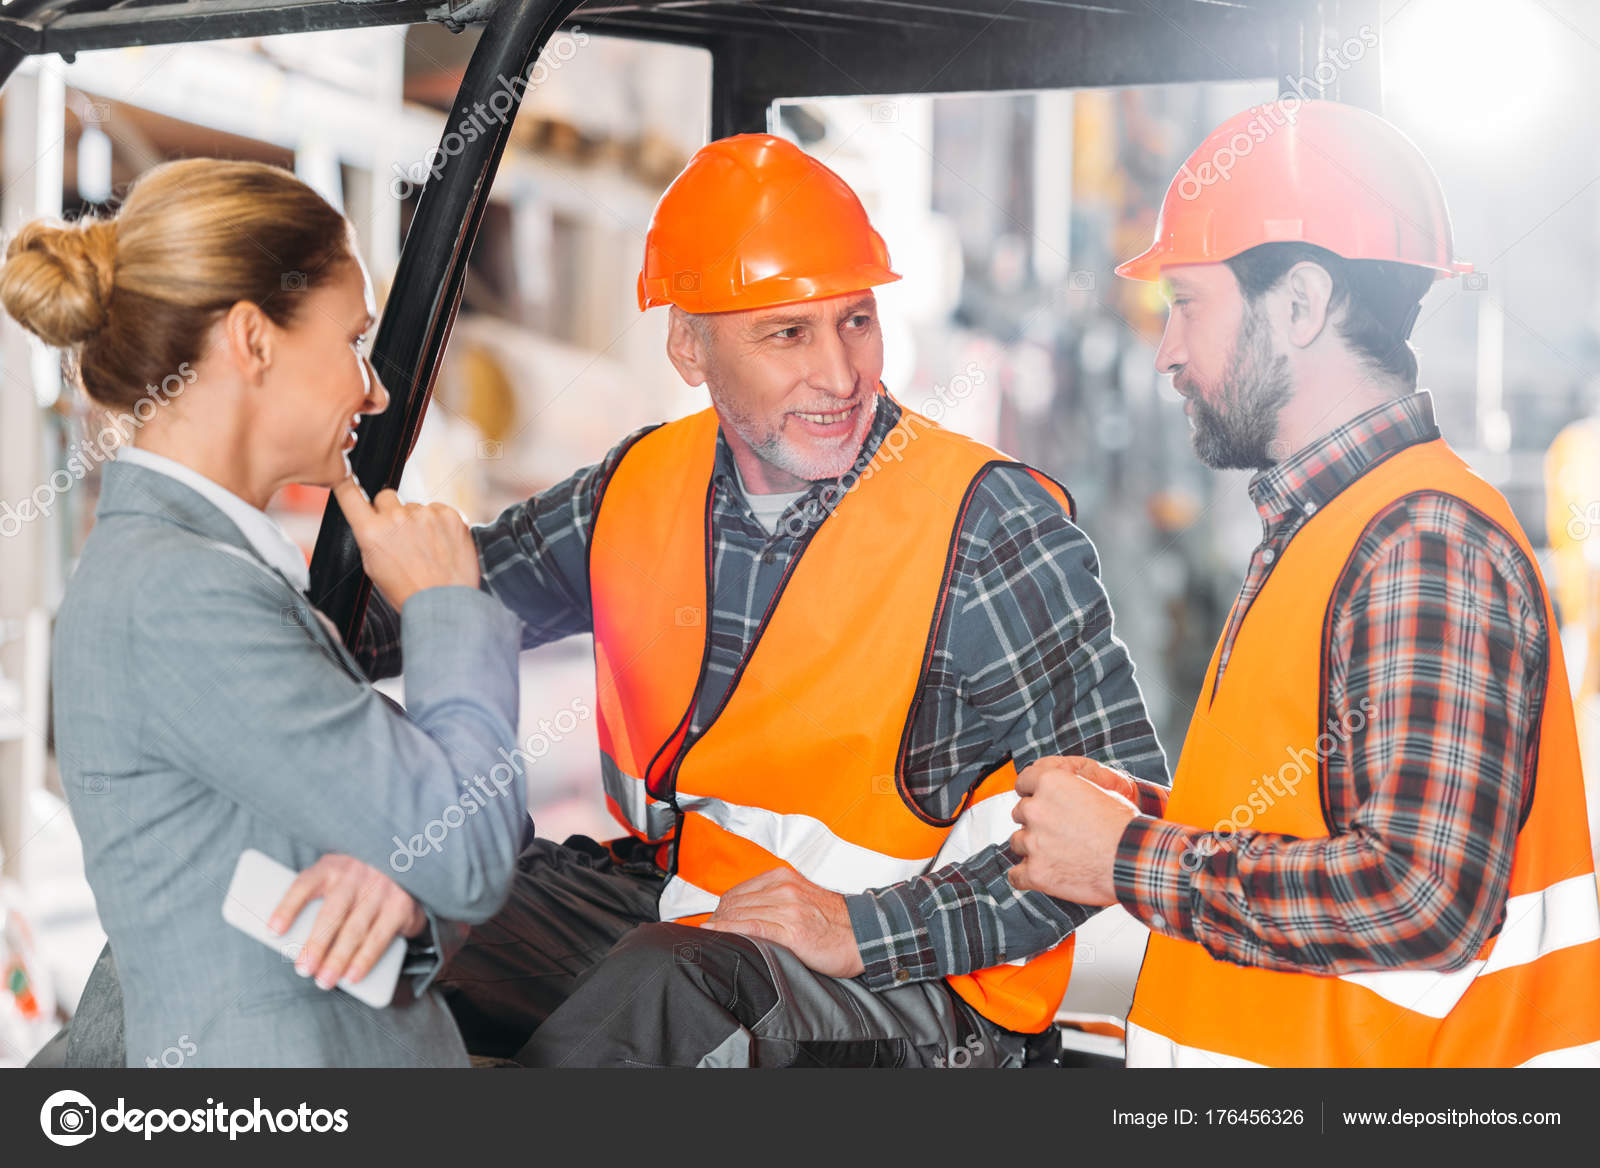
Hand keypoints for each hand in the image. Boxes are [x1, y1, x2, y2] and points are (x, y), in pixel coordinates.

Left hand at [269, 853, 426, 989]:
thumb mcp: (336, 882)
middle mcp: (356, 875)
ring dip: (337, 959)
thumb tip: (290, 944)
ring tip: (323, 981)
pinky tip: (352, 976)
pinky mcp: (400, 905)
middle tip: (303, 970)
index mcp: (332, 867)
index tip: (272, 933)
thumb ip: (317, 904)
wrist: (405, 866)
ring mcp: (380, 889)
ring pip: (354, 929)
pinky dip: (365, 959)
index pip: (304, 885)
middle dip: (315, 945)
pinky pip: (379, 937)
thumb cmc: (357, 885)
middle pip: (331, 914)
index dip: (288, 908)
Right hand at [332, 477, 478, 610]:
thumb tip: (372, 520)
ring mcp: (425, 514)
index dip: (346, 482)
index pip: (350, 494)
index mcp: (371, 532)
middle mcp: (396, 517)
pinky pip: (438, 509)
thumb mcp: (374, 567)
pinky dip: (439, 523)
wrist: (445, 603)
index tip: (345, 474)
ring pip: (415, 506)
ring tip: (427, 549)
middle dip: (390, 511)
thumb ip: (371, 537)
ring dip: (418, 520)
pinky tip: (442, 545)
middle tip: (401, 536)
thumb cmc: (408, 591)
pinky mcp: (450, 514)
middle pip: (386, 496)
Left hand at [701, 868, 864, 977]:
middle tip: (709, 935)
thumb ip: (774, 899)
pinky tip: (715, 934)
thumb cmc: (835, 923)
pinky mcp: (791, 930)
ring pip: (738, 913)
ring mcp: (787, 908)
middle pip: (733, 902)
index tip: (713, 922)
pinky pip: (751, 927)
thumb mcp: (801, 898)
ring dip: (719, 927)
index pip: (737, 891)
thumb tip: (743, 912)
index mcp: (783, 877)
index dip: (721, 909)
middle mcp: (783, 888)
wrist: (865, 936)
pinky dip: (728, 930)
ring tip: (711, 939)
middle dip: (716, 919)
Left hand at [1007, 756, 1140, 904]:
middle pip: (1021, 813)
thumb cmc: (1124, 827)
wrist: (1134, 861)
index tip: (1034, 799)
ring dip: (1032, 847)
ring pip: (1017, 842)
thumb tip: (1065, 783)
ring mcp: (1033, 842)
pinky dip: (1025, 876)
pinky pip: (1016, 875)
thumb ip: (1073, 785)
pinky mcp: (1036, 872)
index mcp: (1051, 783)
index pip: (1023, 782)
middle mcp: (1036, 810)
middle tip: (1056, 830)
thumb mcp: (1102, 790)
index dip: (1029, 791)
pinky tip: (1039, 874)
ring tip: (1057, 853)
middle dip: (1035, 821)